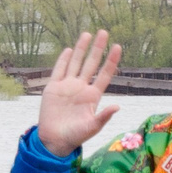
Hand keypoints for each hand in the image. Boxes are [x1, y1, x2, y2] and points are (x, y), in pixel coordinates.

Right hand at [36, 31, 121, 156]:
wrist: (54, 141)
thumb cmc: (75, 136)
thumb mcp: (92, 127)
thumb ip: (103, 116)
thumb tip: (117, 106)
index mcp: (92, 96)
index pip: (104, 74)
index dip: (111, 61)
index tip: (118, 46)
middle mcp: (81, 88)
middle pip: (91, 64)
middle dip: (97, 48)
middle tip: (104, 32)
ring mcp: (67, 87)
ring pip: (76, 63)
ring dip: (81, 49)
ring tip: (87, 34)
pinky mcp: (53, 88)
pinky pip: (59, 70)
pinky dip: (64, 60)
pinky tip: (70, 50)